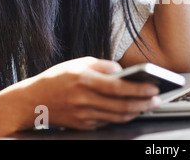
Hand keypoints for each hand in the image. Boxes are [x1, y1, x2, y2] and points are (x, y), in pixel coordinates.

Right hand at [14, 57, 160, 130]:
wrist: (32, 101)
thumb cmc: (58, 78)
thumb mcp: (80, 63)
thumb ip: (104, 66)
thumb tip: (125, 72)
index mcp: (85, 80)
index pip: (118, 87)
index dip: (139, 89)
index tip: (154, 87)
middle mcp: (84, 99)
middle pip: (122, 105)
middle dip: (144, 103)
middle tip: (158, 100)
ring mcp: (83, 115)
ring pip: (118, 117)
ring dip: (137, 112)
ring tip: (149, 105)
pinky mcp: (83, 125)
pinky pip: (108, 122)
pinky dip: (122, 117)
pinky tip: (132, 110)